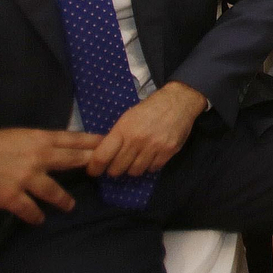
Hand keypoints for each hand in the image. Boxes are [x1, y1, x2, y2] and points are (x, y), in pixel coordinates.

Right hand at [0, 128, 102, 224]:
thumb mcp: (13, 136)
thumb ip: (34, 143)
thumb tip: (51, 147)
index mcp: (36, 139)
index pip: (72, 139)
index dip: (92, 142)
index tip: (108, 143)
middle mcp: (36, 157)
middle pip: (72, 161)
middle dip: (90, 166)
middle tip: (104, 171)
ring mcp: (25, 178)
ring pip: (55, 191)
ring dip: (64, 200)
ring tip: (70, 205)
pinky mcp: (10, 197)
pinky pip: (30, 210)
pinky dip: (35, 216)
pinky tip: (38, 219)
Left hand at [88, 82, 207, 180]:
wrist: (178, 101)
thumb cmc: (149, 108)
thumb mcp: (128, 117)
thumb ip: (116, 136)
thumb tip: (103, 155)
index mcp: (124, 129)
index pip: (102, 156)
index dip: (94, 168)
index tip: (94, 171)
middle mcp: (137, 140)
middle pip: (117, 168)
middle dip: (114, 169)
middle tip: (117, 164)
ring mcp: (154, 147)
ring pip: (134, 172)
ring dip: (132, 168)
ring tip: (135, 159)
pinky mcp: (168, 151)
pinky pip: (152, 169)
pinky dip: (149, 165)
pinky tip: (150, 156)